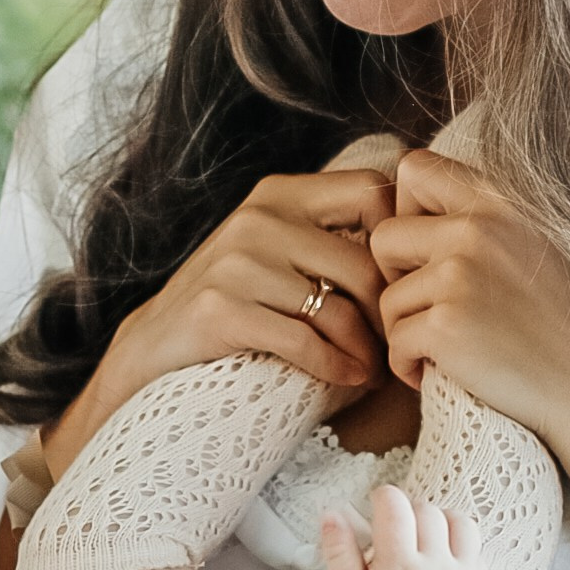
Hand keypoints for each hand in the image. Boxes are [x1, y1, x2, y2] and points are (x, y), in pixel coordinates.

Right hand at [43, 164, 396, 476]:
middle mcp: (259, 217)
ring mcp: (237, 262)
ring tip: (375, 370)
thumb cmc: (233, 303)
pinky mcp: (222, 309)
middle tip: (396, 343)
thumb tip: (416, 246)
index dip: (400, 237)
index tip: (403, 282)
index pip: (373, 190)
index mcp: (279, 193)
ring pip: (338, 308)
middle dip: (388, 311)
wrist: (153, 347)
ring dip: (367, 349)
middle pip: (364, 262)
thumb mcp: (275, 250)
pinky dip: (336, 366)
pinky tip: (348, 378)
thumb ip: (328, 236)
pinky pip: (305, 341)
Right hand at [320, 485, 491, 569]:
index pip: (395, 504)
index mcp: (399, 566)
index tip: (377, 508)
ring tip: (425, 540)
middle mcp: (436, 566)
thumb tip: (333, 514)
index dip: (383, 499)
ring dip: (441, 522)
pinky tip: (442, 562)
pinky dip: (461, 546)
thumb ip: (340, 553)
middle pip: (426, 509)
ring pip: (460, 521)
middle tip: (396, 533)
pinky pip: (477, 549)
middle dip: (409, 513)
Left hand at [370, 151, 569, 464]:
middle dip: (394, 277)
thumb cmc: (566, 321)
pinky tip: (439, 372)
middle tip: (429, 306)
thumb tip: (412, 207)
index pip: (414, 169)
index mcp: (499, 200)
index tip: (425, 251)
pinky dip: (407, 365)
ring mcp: (459, 276)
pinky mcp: (446, 324)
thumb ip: (484, 216)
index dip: (404, 210)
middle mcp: (477, 228)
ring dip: (405, 330)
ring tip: (445, 347)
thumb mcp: (537, 240)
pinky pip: (394, 342)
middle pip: (385, 236)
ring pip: (387, 298)